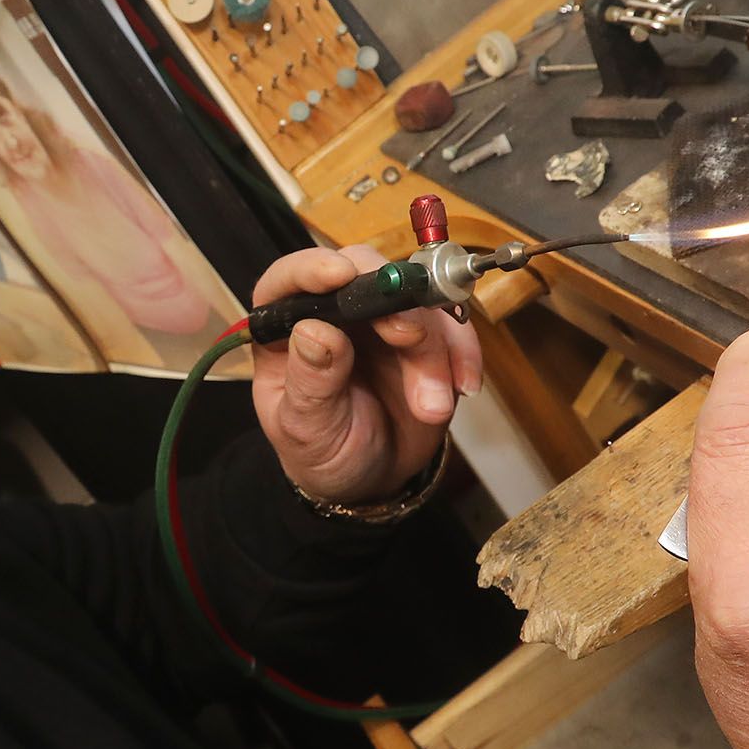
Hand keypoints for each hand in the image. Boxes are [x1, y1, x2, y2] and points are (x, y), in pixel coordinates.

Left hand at [249, 246, 481, 506]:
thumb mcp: (306, 428)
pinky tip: (462, 386)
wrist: (370, 479)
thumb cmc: (321, 451)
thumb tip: (314, 331)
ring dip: (433, 351)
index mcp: (285, 328)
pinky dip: (463, 353)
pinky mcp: (425, 336)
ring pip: (416, 303)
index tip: (340, 275)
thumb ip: (311, 382)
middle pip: (363, 274)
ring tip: (430, 407)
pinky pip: (452, 327)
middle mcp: (334, 312)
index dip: (311, 269)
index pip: (288, 281)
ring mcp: (381, 320)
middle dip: (393, 303)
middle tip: (409, 338)